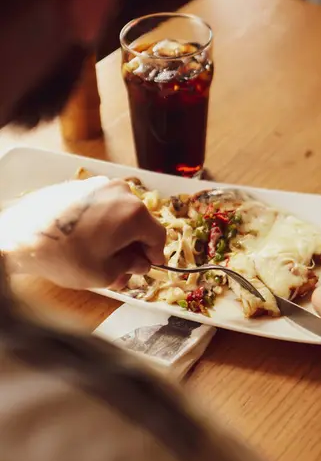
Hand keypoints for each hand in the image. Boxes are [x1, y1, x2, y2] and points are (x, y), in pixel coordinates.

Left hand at [0, 176, 165, 288]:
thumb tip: (139, 263)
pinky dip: (102, 223)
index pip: (158, 236)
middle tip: (123, 269)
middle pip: (139, 223)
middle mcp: (121, 192)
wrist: (21, 236)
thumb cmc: (65, 256)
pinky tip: (88, 241)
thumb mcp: (105, 274)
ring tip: (102, 257)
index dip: (155, 255)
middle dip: (134, 247)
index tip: (147, 265)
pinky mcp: (81, 186)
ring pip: (120, 214)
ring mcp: (100, 185)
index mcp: (134, 213)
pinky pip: (102, 205)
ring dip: (117, 235)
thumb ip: (130, 267)